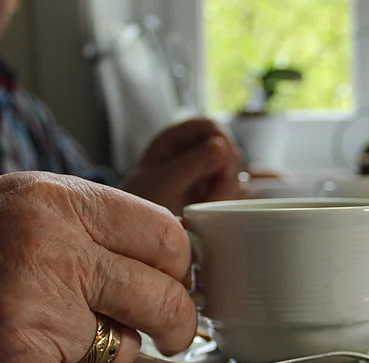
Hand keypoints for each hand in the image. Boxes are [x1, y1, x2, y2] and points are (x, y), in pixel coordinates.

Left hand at [124, 119, 244, 213]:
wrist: (135, 229)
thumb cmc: (141, 204)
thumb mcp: (163, 183)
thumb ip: (191, 164)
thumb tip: (220, 146)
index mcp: (175, 138)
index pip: (211, 126)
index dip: (222, 144)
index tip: (222, 170)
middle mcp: (191, 149)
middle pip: (227, 147)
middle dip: (226, 172)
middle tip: (213, 197)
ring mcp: (203, 168)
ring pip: (233, 169)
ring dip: (227, 188)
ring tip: (207, 205)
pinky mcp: (211, 186)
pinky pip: (231, 186)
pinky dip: (226, 197)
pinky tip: (211, 208)